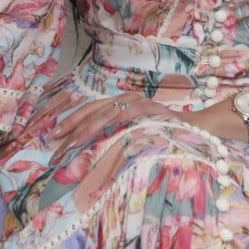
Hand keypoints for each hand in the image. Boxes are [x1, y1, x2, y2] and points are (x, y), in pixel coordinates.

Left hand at [51, 92, 185, 146]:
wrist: (195, 130)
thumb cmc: (163, 135)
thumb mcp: (135, 135)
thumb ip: (117, 136)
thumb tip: (90, 150)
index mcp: (123, 103)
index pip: (92, 108)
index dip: (72, 120)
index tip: (54, 135)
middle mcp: (129, 98)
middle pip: (93, 109)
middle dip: (72, 125)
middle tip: (54, 139)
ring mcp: (139, 103)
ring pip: (105, 113)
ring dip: (86, 128)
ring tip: (70, 142)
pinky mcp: (150, 111)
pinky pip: (126, 116)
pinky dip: (111, 125)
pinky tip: (98, 133)